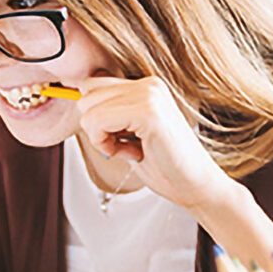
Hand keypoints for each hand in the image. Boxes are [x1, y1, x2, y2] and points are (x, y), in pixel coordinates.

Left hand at [72, 75, 234, 208]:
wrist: (196, 187)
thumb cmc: (165, 166)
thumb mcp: (129, 134)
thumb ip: (110, 114)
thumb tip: (75, 97)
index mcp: (146, 86)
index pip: (93, 85)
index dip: (94, 117)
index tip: (115, 138)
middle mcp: (148, 84)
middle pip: (86, 96)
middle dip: (97, 128)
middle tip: (127, 147)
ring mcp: (150, 95)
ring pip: (88, 109)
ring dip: (102, 138)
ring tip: (133, 150)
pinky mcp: (148, 112)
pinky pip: (97, 122)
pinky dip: (106, 145)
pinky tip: (134, 153)